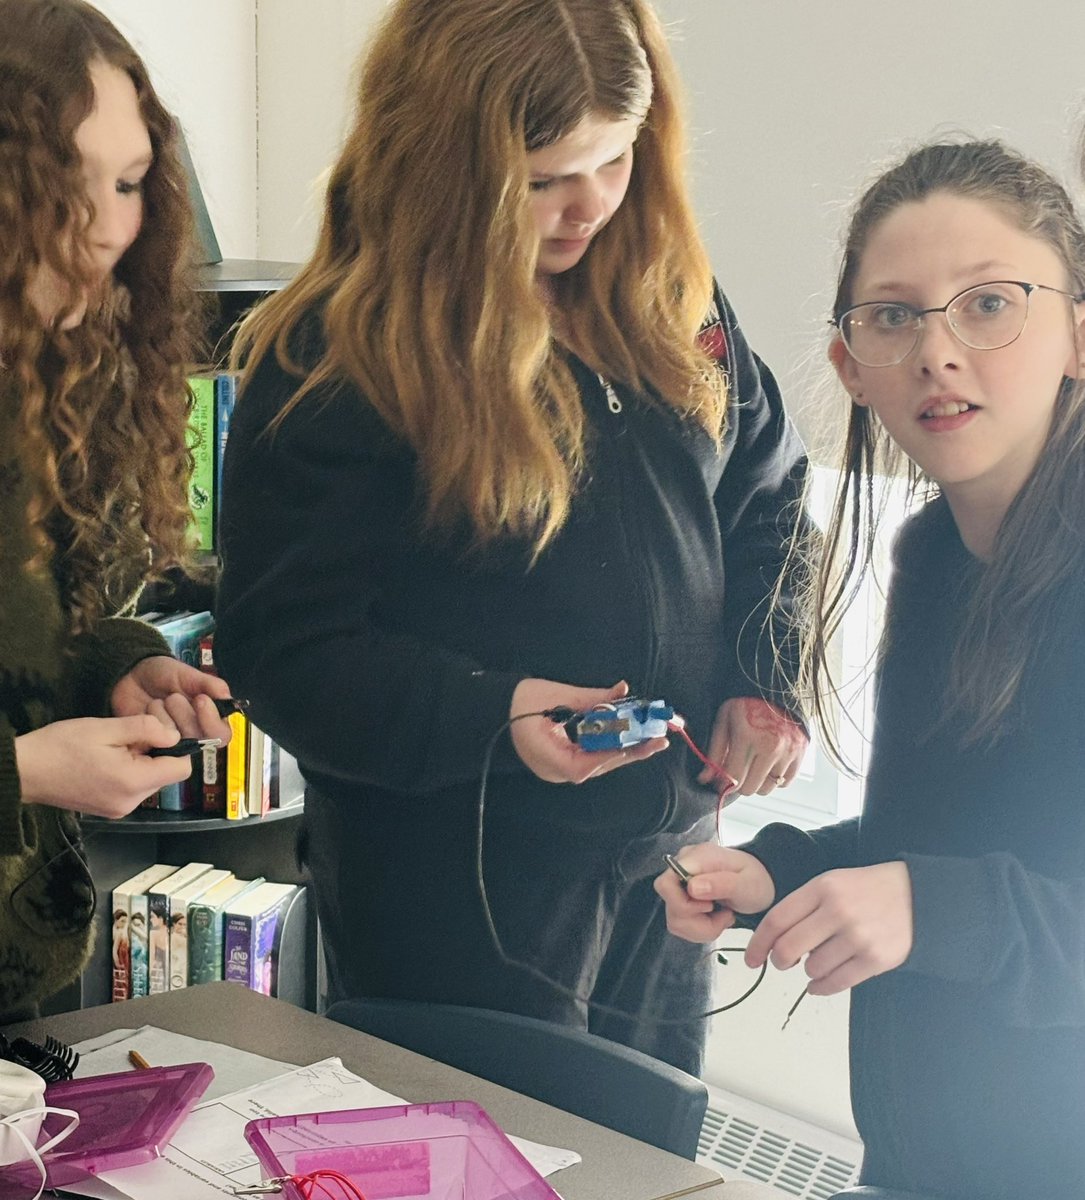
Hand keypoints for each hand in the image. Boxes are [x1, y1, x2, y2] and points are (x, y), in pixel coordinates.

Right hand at [15, 716, 195, 817]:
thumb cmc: (60, 747)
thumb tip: (174, 735)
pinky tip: (107, 758)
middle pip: (166, 774)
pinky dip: (129, 770)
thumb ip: (145, 729)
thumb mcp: (106, 728)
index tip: (161, 731)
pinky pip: (133, 787)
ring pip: (150, 779)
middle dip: (157, 752)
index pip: (181, 769)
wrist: (24, 771)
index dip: (179, 747)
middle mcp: (130, 802)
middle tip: (131, 735)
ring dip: (142, 760)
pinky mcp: (109, 808)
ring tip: (114, 746)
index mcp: (132, 782)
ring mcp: (119, 808)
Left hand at [111, 656, 232, 743]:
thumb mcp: (187, 673)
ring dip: (165, 718)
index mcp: (208, 718)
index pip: (222, 734)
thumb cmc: (163, 675)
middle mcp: (193, 734)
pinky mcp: (151, 746)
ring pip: (177, 743)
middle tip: (172, 697)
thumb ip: (208, 684)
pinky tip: (145, 713)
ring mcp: (171, 743)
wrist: (131, 676)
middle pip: (199, 739)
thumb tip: (228, 697)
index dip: (212, 721)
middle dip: (184, 714)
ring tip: (156, 702)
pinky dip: (149, 727)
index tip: (200, 699)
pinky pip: (154, 745)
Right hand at [509, 678, 667, 783]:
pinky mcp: (563, 760)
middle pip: (598, 766)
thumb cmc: (518, 701)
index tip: (633, 743)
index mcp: (545, 757)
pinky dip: (611, 746)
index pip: (583, 766)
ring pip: (599, 762)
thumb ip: (590, 697)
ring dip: (626, 749)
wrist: (493, 709)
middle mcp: (555, 769)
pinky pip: (592, 756)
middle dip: (630, 752)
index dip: (610, 755)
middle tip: (658, 741)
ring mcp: (559, 768)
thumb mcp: (554, 695)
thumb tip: (622, 690)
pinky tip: (632, 737)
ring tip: (652, 739)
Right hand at [653, 842, 774, 942]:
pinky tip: (716, 919)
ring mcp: (680, 886)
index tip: (710, 907)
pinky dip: (700, 929)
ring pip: (674, 919)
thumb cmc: (756, 881)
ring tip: (724, 917)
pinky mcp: (681, 900)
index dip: (683, 903)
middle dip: (697, 921)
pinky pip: (680, 924)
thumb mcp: (747, 884)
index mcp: (696, 858)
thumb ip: (721, 884)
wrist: (762, 885)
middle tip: (724, 916)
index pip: (666, 883)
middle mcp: (682, 869)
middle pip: (669, 904)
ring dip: (701, 928)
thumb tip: (692, 887)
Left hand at [700, 697, 806, 796]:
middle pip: (751, 788)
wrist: (776, 687)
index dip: (724, 784)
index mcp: (747, 737)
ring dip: (757, 783)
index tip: (721, 782)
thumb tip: (705, 778)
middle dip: (739, 784)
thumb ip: (715, 751)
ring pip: (768, 789)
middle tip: (737, 771)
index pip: (734, 777)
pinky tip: (768, 766)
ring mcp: (788, 751)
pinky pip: (786, 782)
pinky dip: (775, 779)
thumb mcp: (724, 720)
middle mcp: (770, 747)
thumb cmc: (746, 702)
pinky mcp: (801, 753)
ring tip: (752, 767)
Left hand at [745, 862, 913, 994]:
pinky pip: (836, 983)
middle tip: (782, 962)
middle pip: (788, 948)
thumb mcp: (831, 883)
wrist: (918, 895)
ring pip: (812, 968)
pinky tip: (819, 983)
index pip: (777, 919)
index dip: (758, 943)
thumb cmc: (866, 890)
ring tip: (819, 960)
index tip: (751, 959)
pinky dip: (821, 987)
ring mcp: (858, 936)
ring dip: (808, 971)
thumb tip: (774, 943)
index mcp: (822, 888)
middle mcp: (838, 910)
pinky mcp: (876, 959)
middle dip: (779, 961)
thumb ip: (803, 907)